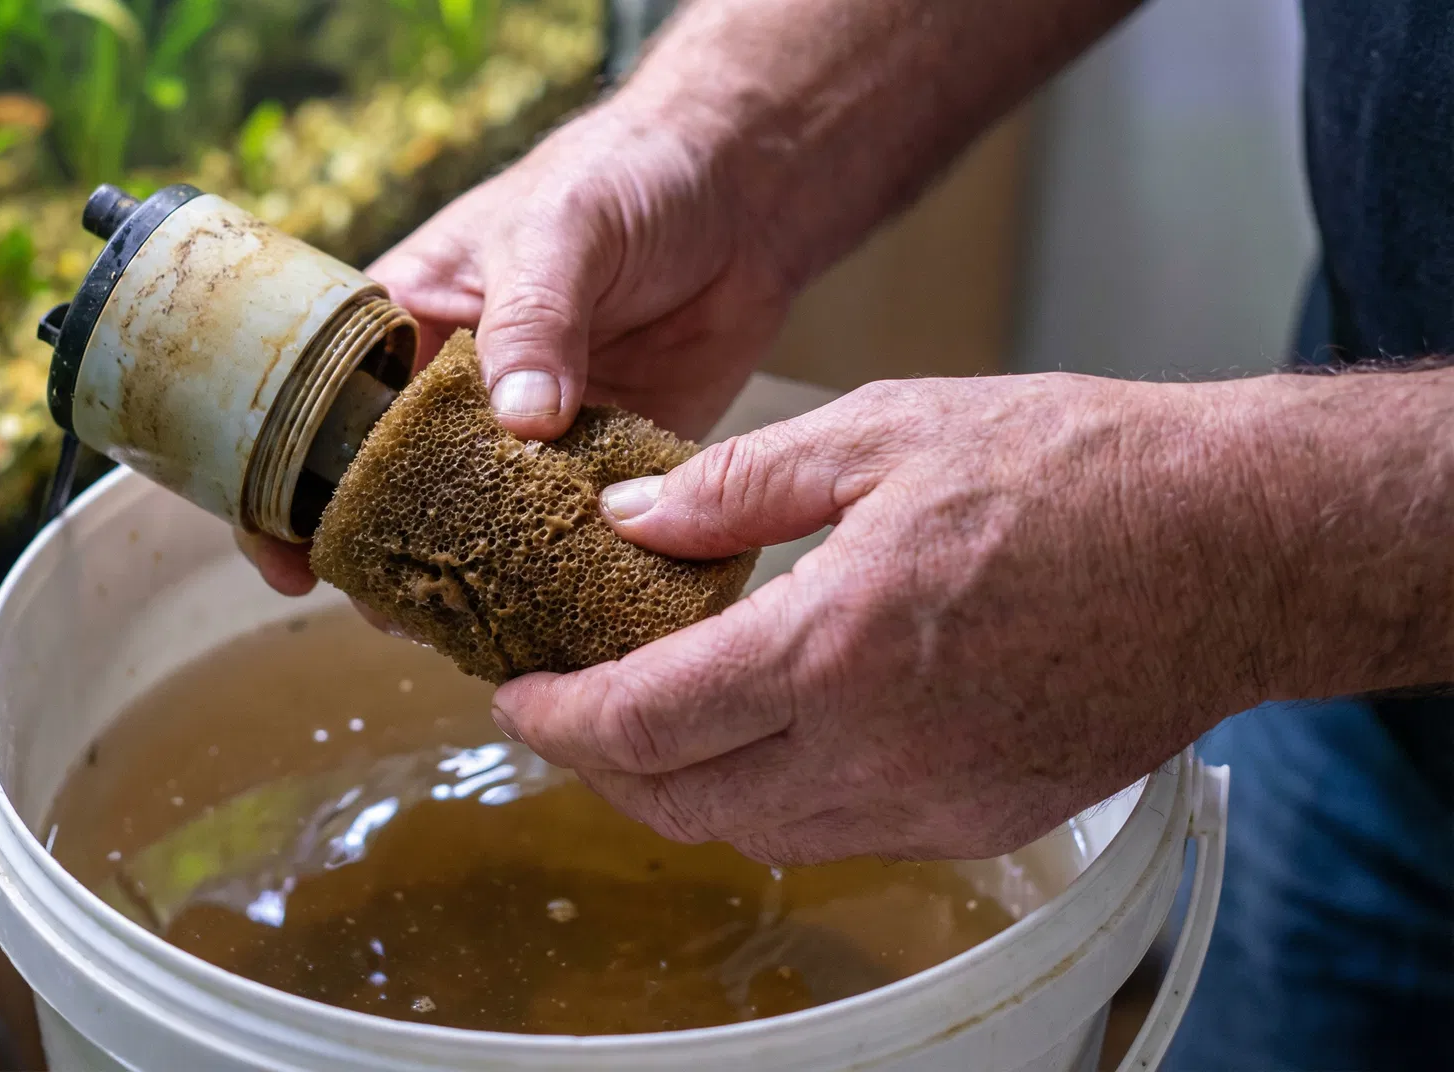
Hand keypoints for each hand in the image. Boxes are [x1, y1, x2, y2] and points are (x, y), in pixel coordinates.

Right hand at [239, 96, 804, 594]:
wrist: (742, 189)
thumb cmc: (621, 174)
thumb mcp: (559, 229)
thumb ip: (532, 319)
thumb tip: (517, 420)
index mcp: (404, 328)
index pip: (317, 418)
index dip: (284, 495)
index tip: (288, 561)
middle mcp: (452, 397)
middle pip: (391, 498)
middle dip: (384, 562)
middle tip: (399, 612)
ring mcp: (527, 441)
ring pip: (479, 534)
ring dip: (475, 584)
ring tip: (476, 630)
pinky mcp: (605, 469)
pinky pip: (574, 538)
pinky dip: (569, 578)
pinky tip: (568, 618)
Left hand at [489, 373, 1295, 864]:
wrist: (1238, 548)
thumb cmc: (1078, 473)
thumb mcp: (887, 433)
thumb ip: (739, 489)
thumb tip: (633, 523)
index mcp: (835, 648)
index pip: (641, 724)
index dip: (556, 719)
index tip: (516, 694)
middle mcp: (877, 752)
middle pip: (681, 804)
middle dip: (601, 768)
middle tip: (567, 711)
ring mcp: (935, 801)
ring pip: (756, 834)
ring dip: (681, 792)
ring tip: (652, 723)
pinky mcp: (985, 820)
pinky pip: (840, 835)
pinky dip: (774, 800)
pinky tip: (766, 739)